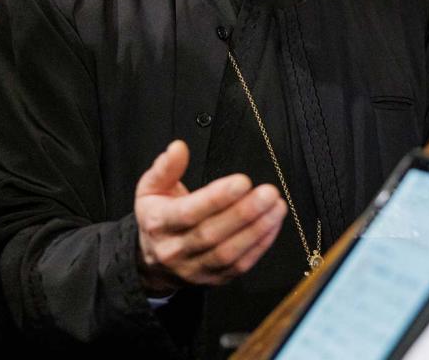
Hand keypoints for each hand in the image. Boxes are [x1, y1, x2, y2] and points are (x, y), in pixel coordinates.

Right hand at [134, 140, 285, 295]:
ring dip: (258, 229)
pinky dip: (260, 245)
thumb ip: (166, 168)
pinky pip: (240, 265)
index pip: (188, 213)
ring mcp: (195, 269)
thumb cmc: (158, 219)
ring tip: (277, 207)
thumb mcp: (151, 190)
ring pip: (229, 253)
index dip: (216, 198)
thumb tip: (178, 147)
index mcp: (159, 224)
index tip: (242, 182)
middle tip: (269, 193)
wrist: (153, 264)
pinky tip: (273, 225)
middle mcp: (175, 250)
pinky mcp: (214, 280)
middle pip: (211, 234)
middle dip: (244, 213)